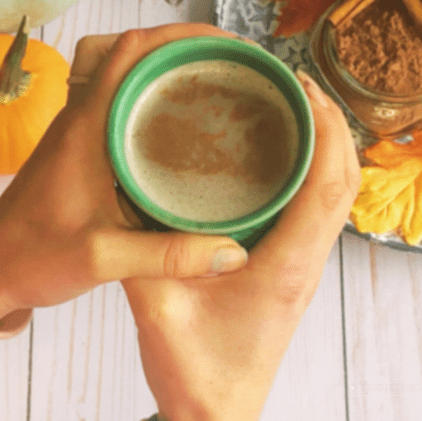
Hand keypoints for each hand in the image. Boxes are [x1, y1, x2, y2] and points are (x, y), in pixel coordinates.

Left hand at [0, 23, 249, 322]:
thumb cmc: (35, 257)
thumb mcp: (104, 259)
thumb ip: (168, 256)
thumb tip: (233, 254)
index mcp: (85, 128)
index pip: (129, 53)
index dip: (178, 36)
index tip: (223, 45)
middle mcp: (82, 117)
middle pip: (134, 55)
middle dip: (184, 48)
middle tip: (230, 64)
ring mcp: (81, 129)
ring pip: (128, 77)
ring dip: (169, 70)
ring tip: (215, 83)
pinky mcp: (83, 146)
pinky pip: (123, 105)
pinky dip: (154, 99)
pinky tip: (183, 125)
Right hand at [123, 71, 360, 420]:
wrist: (217, 409)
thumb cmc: (196, 370)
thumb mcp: (157, 309)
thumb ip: (144, 254)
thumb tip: (129, 197)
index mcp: (284, 265)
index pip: (324, 185)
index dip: (323, 130)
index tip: (303, 87)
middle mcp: (304, 260)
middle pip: (341, 180)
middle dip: (329, 124)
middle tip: (294, 83)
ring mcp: (302, 264)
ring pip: (333, 193)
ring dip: (324, 145)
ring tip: (292, 106)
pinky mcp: (290, 265)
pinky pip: (314, 208)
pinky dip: (310, 170)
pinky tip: (279, 154)